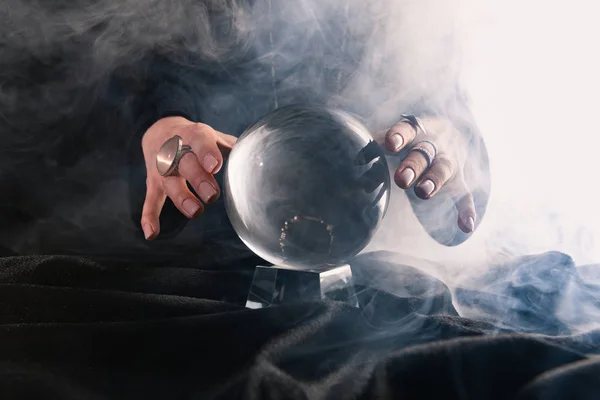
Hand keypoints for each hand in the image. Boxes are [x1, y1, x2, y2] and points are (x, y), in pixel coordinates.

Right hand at [140, 116, 236, 239]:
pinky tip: (152, 233)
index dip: (207, 153)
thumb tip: (259, 160)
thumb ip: (232, 147)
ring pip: (170, 184)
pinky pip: (151, 200)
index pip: (201, 141)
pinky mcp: (153, 183)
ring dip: (182, 199)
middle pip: (185, 164)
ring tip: (196, 212)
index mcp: (194, 135)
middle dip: (198, 179)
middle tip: (212, 195)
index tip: (215, 166)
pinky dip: (149, 217)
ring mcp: (163, 169)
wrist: (160, 130)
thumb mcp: (214, 135)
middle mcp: (175, 151)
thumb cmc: (197, 138)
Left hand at [383, 116, 475, 233]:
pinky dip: (467, 210)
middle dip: (413, 166)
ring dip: (433, 181)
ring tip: (423, 193)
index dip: (399, 136)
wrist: (450, 133)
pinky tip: (466, 227)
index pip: (408, 130)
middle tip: (401, 180)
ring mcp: (449, 162)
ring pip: (443, 170)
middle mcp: (435, 145)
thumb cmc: (410, 137)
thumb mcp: (398, 134)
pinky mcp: (459, 180)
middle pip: (423, 154)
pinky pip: (465, 196)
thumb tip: (349, 151)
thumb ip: (376, 141)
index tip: (389, 144)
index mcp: (417, 131)